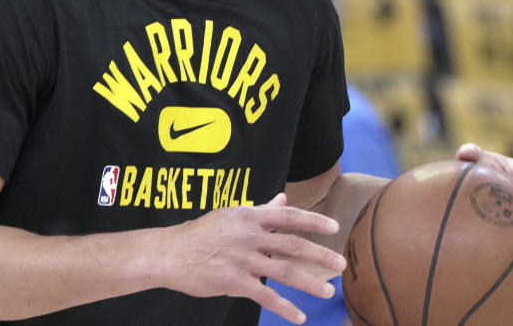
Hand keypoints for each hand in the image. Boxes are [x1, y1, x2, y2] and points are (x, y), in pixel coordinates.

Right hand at [158, 193, 344, 323]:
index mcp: (249, 216)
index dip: (313, 220)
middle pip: (293, 245)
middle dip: (320, 255)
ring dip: (309, 283)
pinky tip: (299, 317)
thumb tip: (282, 198)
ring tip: (328, 292)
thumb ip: (260, 210)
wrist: (170, 253)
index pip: (288, 216)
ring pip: (284, 272)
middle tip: (341, 263)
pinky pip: (265, 296)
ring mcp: (242, 260)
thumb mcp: (230, 216)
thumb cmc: (201, 233)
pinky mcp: (234, 282)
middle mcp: (249, 236)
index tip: (334, 227)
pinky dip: (284, 307)